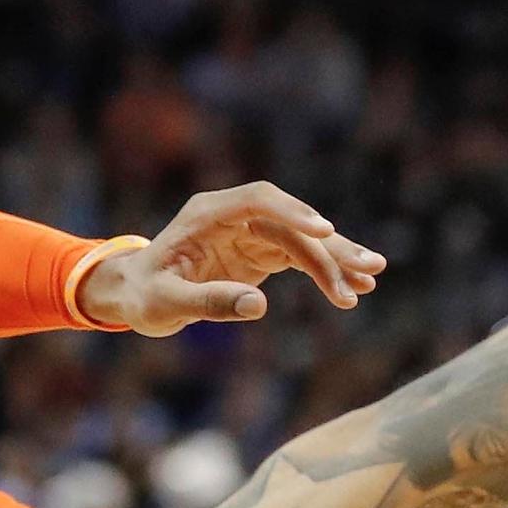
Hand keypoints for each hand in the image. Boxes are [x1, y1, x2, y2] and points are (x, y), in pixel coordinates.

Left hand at [75, 181, 387, 334]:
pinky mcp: (260, 251)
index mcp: (208, 214)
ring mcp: (250, 232)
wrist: (137, 295)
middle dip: (330, 245)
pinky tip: (354, 289)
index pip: (259, 201)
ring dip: (337, 260)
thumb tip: (258, 307)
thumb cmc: (144, 296)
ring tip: (370, 282)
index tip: (324, 231)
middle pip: (291, 222)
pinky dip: (327, 272)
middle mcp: (234, 216)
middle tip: (367, 268)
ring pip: (303, 239)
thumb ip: (209, 303)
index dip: (294, 212)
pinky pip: (301, 257)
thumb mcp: (166, 304)